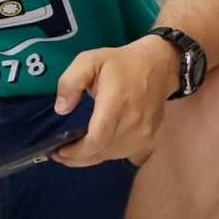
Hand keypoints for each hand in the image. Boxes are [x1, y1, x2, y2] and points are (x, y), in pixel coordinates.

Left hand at [53, 36, 178, 167]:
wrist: (158, 65)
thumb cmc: (120, 63)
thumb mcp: (88, 60)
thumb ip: (70, 82)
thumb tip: (61, 109)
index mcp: (116, 102)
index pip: (97, 139)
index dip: (78, 151)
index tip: (60, 151)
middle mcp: (133, 121)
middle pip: (103, 151)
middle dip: (78, 158)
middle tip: (60, 155)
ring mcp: (144, 131)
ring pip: (113, 155)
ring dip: (91, 158)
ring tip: (73, 153)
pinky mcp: (150, 136)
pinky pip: (125, 154)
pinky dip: (107, 155)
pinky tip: (95, 149)